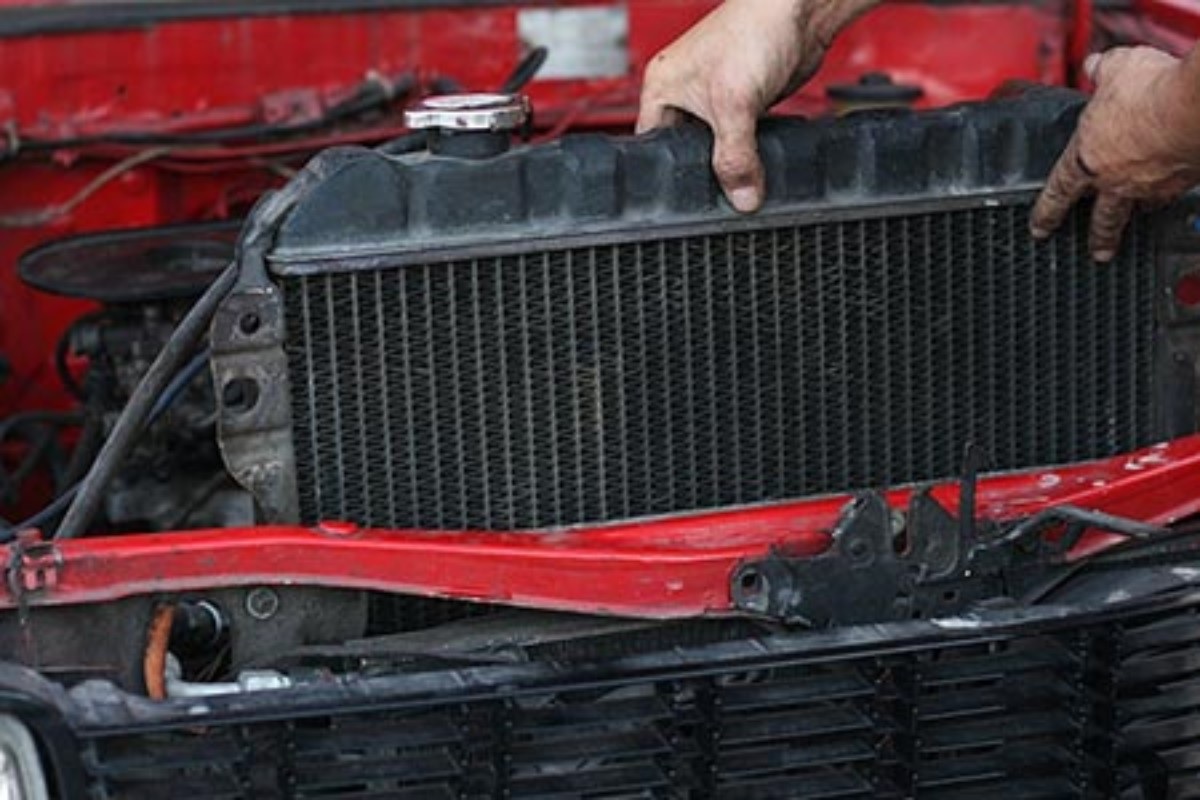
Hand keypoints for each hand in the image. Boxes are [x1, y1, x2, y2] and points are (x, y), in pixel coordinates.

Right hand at [636, 0, 831, 212]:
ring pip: (717, 148)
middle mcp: (685, 94)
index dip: (667, 172)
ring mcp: (716, 99)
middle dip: (704, 171)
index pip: (651, 145)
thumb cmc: (754, 30)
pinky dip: (750, 152)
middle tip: (718, 193)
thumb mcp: (734, 105)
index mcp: (662, 87)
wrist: (800, 12)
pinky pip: (742, 140)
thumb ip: (734, 157)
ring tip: (741, 179)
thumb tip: (741, 198)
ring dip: (731, 163)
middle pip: (686, 151)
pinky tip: (758, 162)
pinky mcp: (746, 104)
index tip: (686, 197)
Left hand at [1031, 46, 1199, 261]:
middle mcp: (1115, 179)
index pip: (1057, 191)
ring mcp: (1151, 185)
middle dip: (1097, 237)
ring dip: (1133, 222)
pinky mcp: (1183, 182)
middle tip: (1096, 251)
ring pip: (1138, 211)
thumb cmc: (1151, 90)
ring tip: (1132, 232)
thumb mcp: (1117, 69)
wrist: (1196, 107)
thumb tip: (1096, 66)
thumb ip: (1103, 71)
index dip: (1045, 211)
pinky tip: (1170, 193)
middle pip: (1101, 217)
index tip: (1039, 228)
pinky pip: (1171, 196)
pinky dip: (1168, 196)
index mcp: (1086, 157)